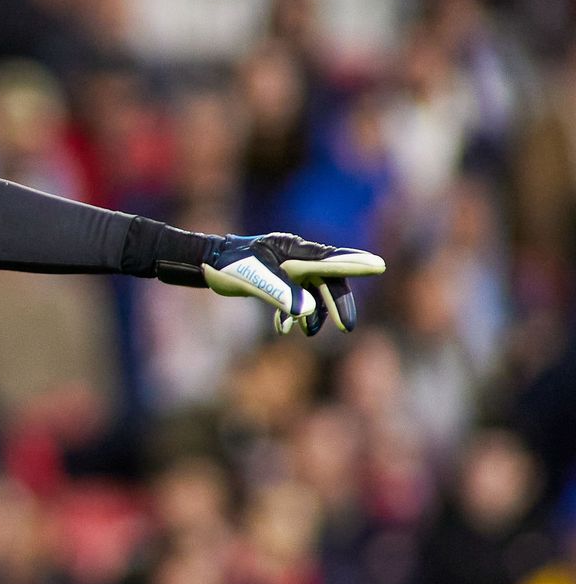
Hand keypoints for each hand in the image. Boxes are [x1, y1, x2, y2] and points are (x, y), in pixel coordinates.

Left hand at [202, 233, 385, 335]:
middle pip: (329, 278)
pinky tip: (284, 328)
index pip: (331, 259)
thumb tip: (307, 312)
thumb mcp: (254, 281)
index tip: (379, 266)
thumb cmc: (229, 267)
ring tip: (306, 333)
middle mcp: (296, 256)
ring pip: (315, 290)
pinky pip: (298, 296)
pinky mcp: (279, 278)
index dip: (356, 263)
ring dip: (316, 312)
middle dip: (338, 303)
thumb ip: (282, 294)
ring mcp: (289, 267)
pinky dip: (296, 313)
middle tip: (347, 327)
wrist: (206, 263)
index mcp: (294, 251)